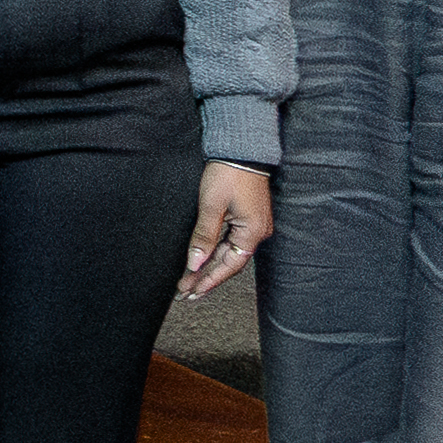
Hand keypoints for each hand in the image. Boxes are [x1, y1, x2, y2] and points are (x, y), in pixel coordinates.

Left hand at [182, 160, 273, 298]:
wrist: (240, 150)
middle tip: (185, 292)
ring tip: (189, 281)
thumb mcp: (211, 206)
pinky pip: (229, 242)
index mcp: (252, 232)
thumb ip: (204, 237)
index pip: (229, 266)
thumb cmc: (228, 174)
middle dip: (206, 278)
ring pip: (228, 254)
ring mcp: (253, 226)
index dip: (209, 280)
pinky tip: (202, 262)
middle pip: (229, 262)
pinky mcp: (246, 218)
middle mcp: (256, 232)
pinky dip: (214, 253)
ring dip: (209, 267)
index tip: (191, 292)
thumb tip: (195, 263)